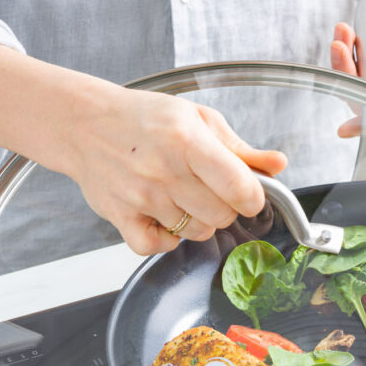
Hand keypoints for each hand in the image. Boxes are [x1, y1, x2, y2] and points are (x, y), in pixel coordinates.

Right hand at [63, 86, 286, 253]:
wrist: (86, 123)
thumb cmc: (146, 119)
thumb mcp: (199, 120)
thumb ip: (241, 148)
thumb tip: (278, 165)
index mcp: (187, 141)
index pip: (239, 187)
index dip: (254, 197)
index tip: (250, 194)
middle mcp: (163, 171)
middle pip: (222, 215)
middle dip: (227, 207)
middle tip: (212, 189)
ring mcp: (140, 196)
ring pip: (196, 232)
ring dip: (199, 220)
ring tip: (184, 196)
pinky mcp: (120, 216)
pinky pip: (158, 247)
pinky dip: (166, 239)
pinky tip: (164, 217)